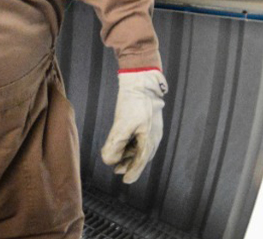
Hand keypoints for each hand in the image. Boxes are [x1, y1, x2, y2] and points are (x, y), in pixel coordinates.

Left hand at [101, 69, 166, 183]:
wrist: (141, 81)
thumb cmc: (133, 102)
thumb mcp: (122, 124)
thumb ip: (115, 144)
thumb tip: (109, 161)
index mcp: (150, 139)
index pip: (141, 161)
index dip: (133, 171)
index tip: (125, 181)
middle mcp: (153, 136)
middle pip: (141, 156)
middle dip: (129, 164)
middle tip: (117, 171)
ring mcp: (150, 128)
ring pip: (139, 147)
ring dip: (128, 155)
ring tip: (117, 160)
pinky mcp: (145, 121)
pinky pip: (139, 138)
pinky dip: (130, 144)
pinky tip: (122, 144)